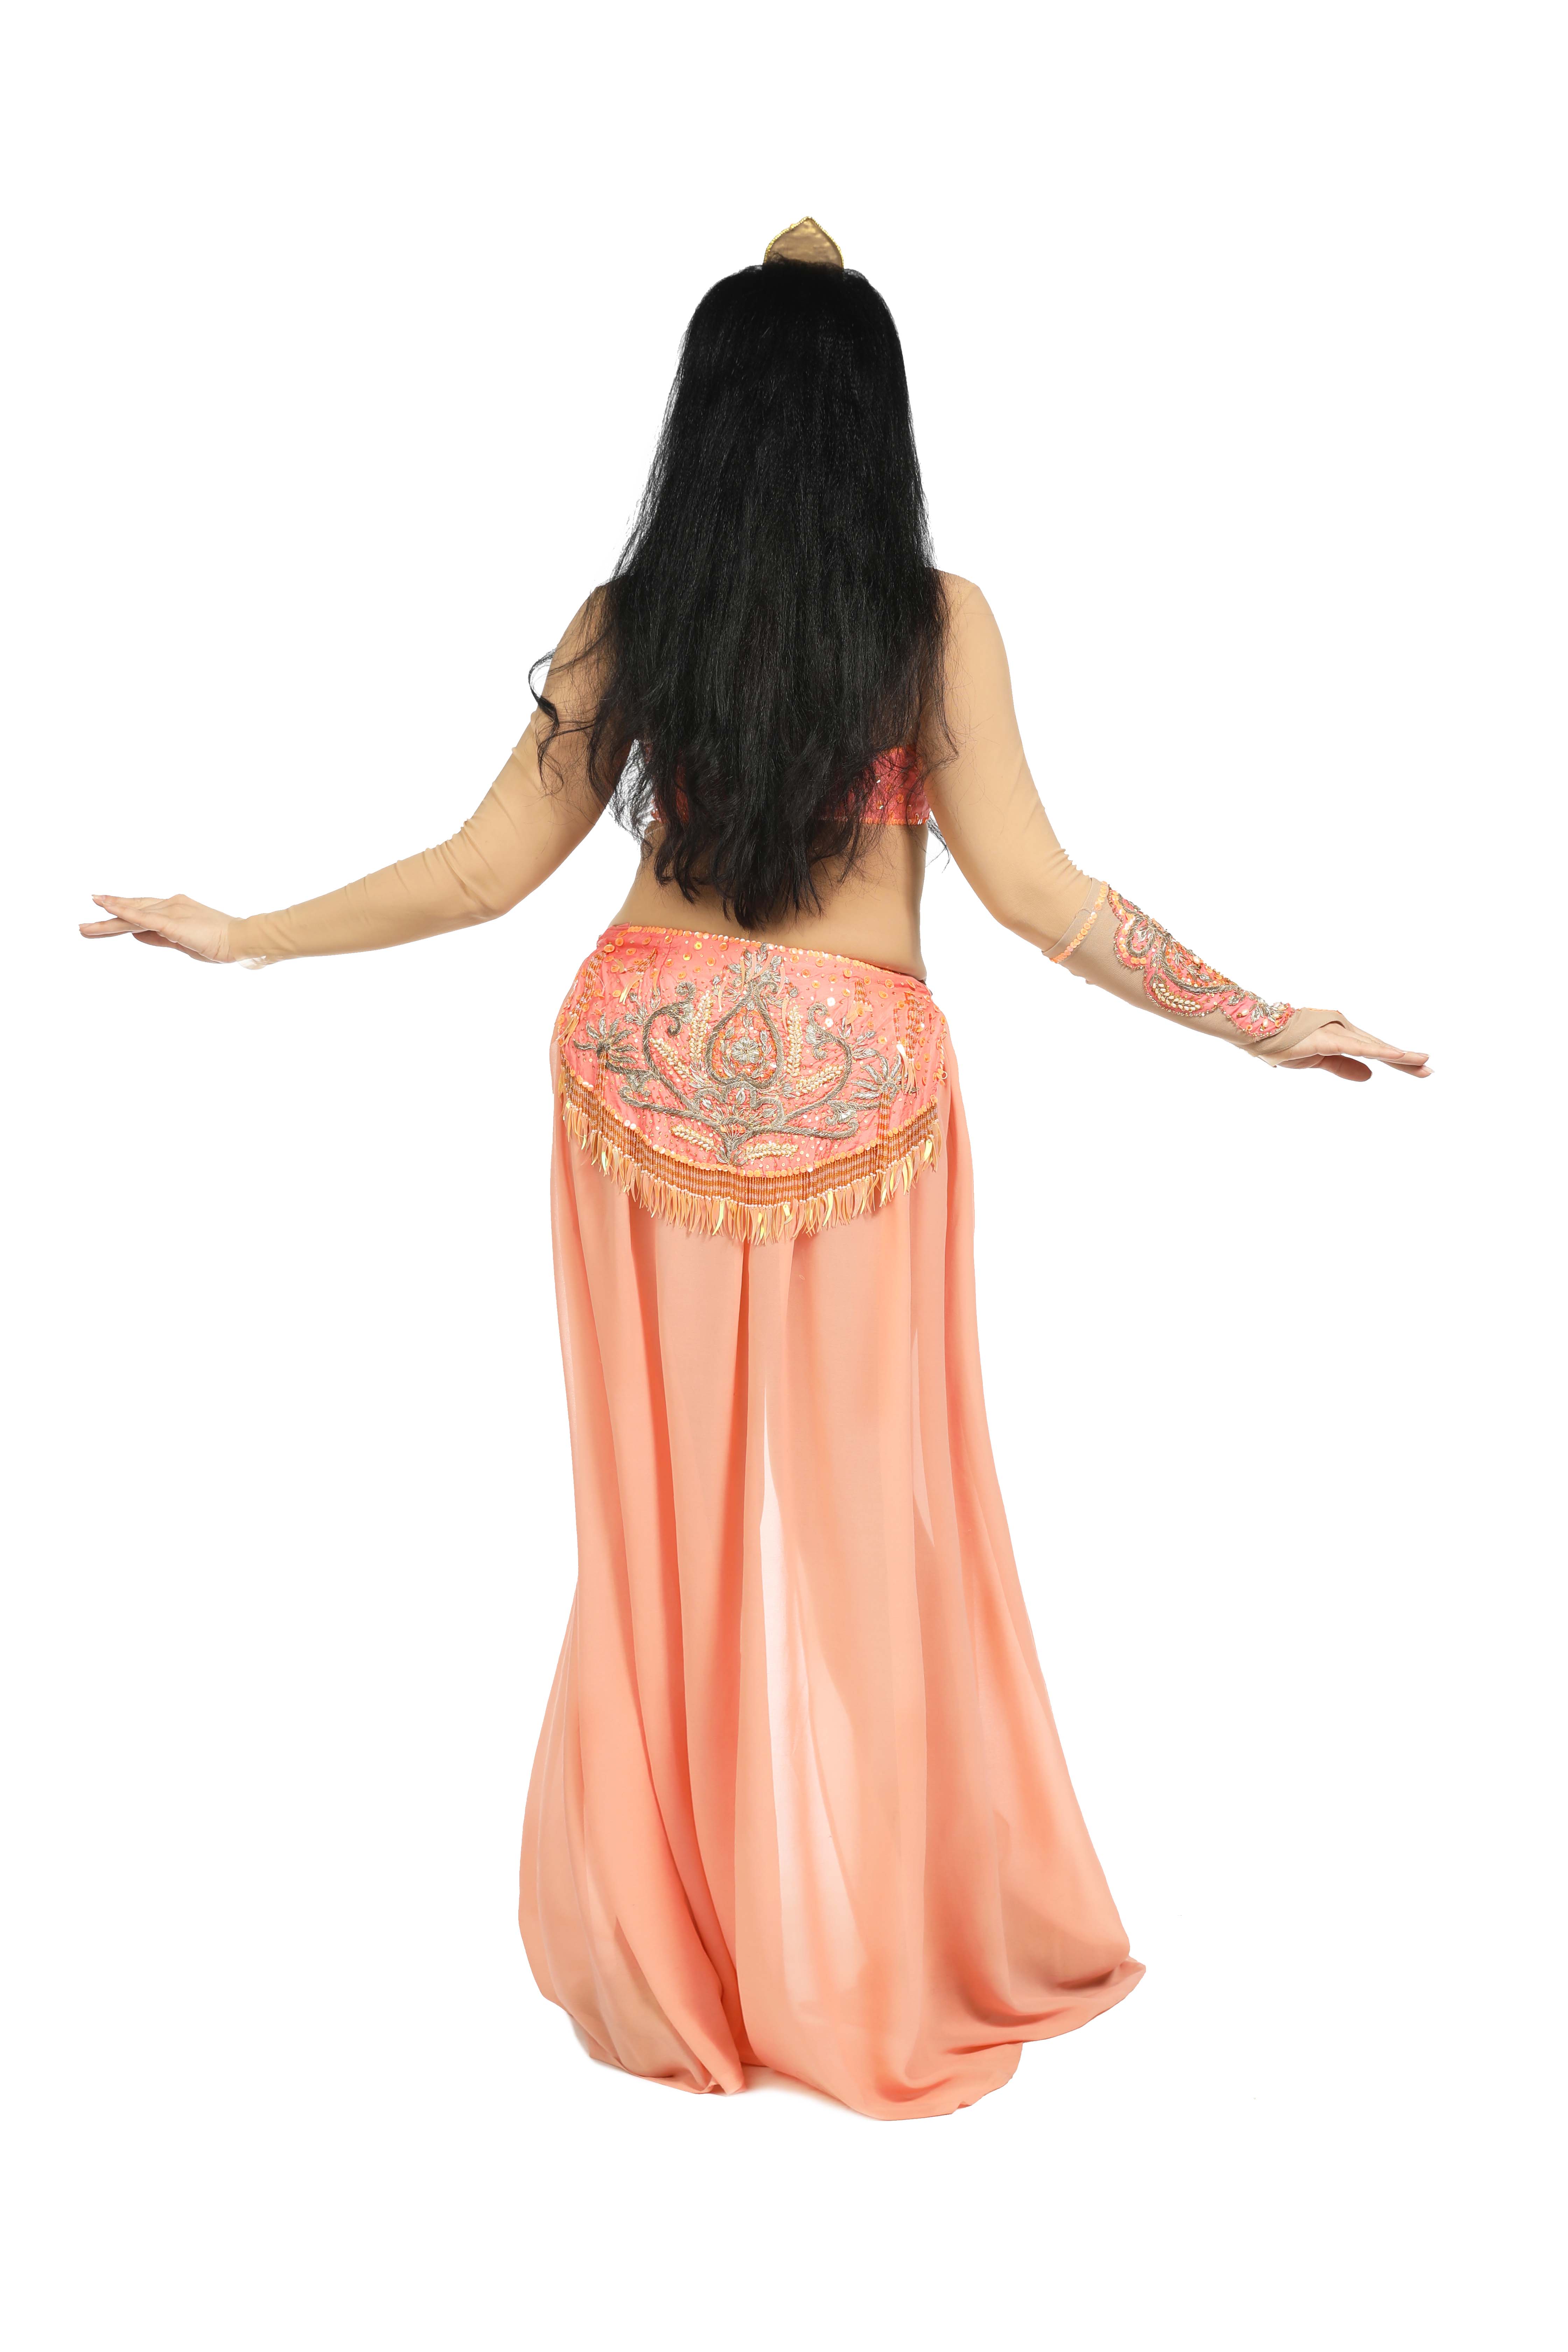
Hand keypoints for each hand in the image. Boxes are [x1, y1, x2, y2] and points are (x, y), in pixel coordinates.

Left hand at [79, 895, 234, 962]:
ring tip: (85, 927)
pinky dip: (123, 912)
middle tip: (84, 923)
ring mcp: (170, 910)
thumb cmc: (219, 943)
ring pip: (132, 914)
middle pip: (132, 909)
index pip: (142, 910)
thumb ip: (158, 938)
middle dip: (107, 914)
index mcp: (175, 909)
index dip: (121, 911)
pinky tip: (106, 909)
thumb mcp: (183, 943)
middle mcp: (170, 904)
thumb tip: (135, 936)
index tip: (102, 911)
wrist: (240, 939)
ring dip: (107, 919)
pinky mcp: (171, 921)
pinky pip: (142, 917)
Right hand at [1278, 1018, 1429, 1081]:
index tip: (1421, 1069)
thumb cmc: (1285, 1044)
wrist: (1258, 1035)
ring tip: (1422, 1063)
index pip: (1377, 1051)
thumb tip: (1369, 1076)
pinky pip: (1357, 1048)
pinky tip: (1396, 1056)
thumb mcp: (1320, 1060)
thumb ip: (1344, 1067)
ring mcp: (1338, 1032)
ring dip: (1400, 1056)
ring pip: (1375, 1047)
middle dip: (1407, 1061)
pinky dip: (1378, 1051)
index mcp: (1343, 1036)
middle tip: (1430, 1071)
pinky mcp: (1328, 1039)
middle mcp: (1345, 1029)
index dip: (1399, 1061)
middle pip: (1382, 1048)